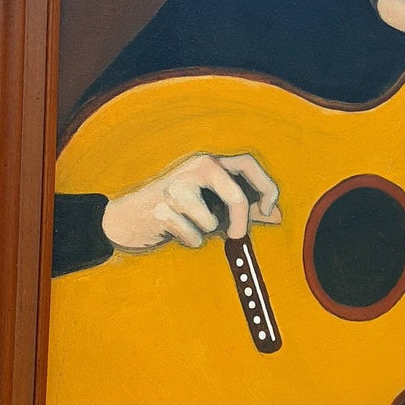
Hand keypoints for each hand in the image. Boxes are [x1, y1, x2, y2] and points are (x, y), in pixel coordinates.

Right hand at [101, 153, 280, 252]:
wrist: (127, 218)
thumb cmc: (177, 211)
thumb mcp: (212, 204)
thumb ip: (243, 208)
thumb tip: (276, 215)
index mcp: (209, 163)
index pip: (247, 163)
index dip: (266, 185)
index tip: (268, 209)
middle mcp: (194, 168)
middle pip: (235, 195)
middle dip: (241, 221)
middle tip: (236, 236)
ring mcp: (175, 187)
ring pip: (211, 222)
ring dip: (205, 233)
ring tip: (189, 226)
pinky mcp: (160, 210)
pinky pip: (192, 237)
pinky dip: (189, 241)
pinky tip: (174, 232)